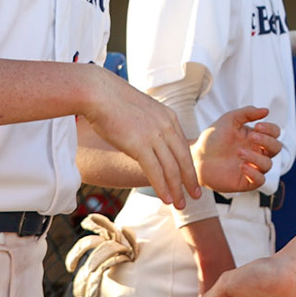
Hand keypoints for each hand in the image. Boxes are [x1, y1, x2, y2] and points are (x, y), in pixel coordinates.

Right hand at [85, 71, 200, 207]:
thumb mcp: (142, 112)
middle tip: (196, 196)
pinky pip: (155, 171)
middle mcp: (166, 126)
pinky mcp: (139, 144)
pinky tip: (166, 199)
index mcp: (168, 117)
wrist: (99, 92)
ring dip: (176, 189)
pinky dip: (162, 187)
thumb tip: (148, 140)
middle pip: (183, 159)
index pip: (183, 146)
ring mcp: (154, 135)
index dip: (189, 165)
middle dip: (189, 181)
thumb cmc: (114, 102)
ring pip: (171, 168)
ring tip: (180, 204)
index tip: (192, 179)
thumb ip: (150, 126)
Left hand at [194, 107, 280, 194]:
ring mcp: (253, 167)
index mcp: (256, 138)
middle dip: (267, 141)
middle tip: (252, 137)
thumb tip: (266, 110)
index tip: (258, 126)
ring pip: (268, 165)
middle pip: (276, 148)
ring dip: (256, 157)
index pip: (274, 133)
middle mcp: (257, 152)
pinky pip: (260, 180)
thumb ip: (247, 113)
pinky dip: (254, 174)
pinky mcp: (245, 182)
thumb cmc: (213, 138)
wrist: (196, 157)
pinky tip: (242, 166)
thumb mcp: (229, 119)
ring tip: (239, 152)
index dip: (270, 129)